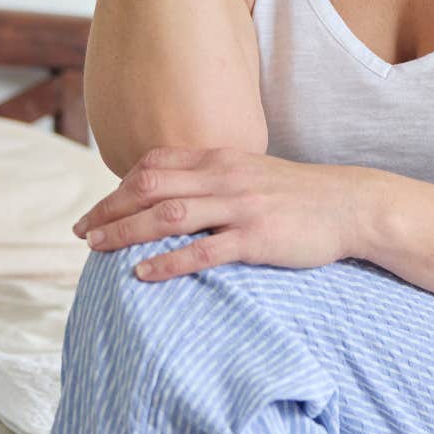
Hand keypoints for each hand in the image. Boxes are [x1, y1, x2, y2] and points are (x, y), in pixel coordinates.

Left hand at [72, 147, 370, 280]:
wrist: (351, 205)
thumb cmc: (300, 195)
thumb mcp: (253, 174)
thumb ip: (215, 180)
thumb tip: (176, 198)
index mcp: (221, 158)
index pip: (155, 164)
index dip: (118, 187)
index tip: (97, 210)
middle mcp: (225, 177)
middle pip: (150, 187)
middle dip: (109, 209)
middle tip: (82, 234)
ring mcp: (241, 206)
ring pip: (168, 215)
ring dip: (125, 232)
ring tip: (96, 250)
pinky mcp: (257, 237)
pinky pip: (203, 249)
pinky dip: (168, 262)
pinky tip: (142, 274)